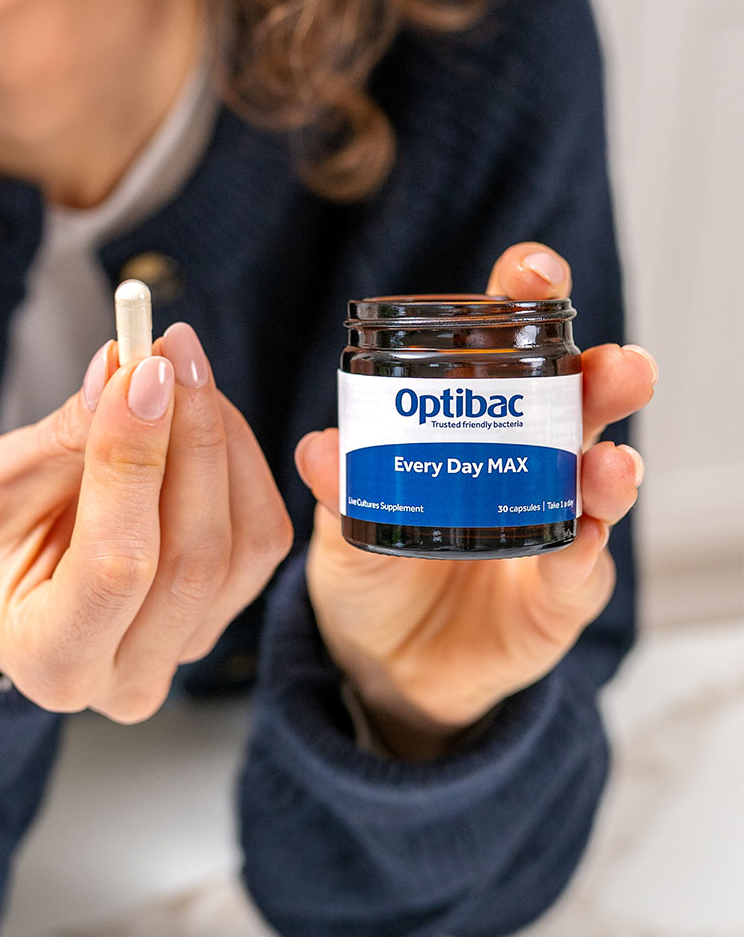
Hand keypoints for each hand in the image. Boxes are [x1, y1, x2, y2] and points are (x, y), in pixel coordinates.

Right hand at [0, 324, 292, 721]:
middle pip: (196, 555)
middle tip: (169, 349)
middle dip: (192, 437)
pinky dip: (240, 462)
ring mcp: (182, 649)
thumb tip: (127, 371)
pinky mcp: (217, 613)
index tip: (140, 370)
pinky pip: (259, 536)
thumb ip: (66, 438)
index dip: (136, 461)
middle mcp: (128, 677)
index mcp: (51, 660)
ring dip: (222, 441)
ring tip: (176, 371)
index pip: (118, 567)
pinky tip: (199, 413)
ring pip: (245, 543)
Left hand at [295, 243, 656, 759]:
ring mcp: (548, 527)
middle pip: (576, 409)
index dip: (525, 307)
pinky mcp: (556, 596)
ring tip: (610, 463)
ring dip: (609, 468)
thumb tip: (318, 448)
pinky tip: (582, 537)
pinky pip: (579, 572)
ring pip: (595, 485)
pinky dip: (583, 553)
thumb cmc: (372, 574)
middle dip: (603, 381)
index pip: (505, 353)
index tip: (533, 272)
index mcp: (472, 428)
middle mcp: (523, 466)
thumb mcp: (344, 527)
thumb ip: (341, 489)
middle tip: (616, 365)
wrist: (386, 664)